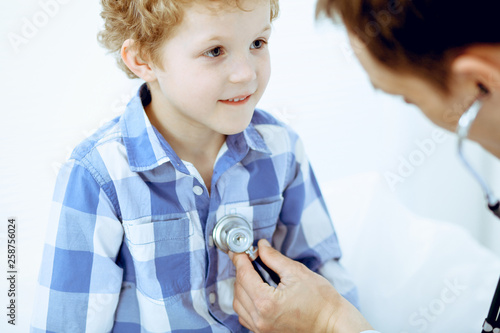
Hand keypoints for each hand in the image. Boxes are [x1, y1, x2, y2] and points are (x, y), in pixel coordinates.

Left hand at [229, 239, 372, 332]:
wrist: (332, 324)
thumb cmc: (321, 301)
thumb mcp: (297, 272)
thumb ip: (273, 258)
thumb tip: (261, 246)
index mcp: (267, 302)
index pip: (244, 275)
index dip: (240, 259)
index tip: (238, 250)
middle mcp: (260, 318)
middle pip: (238, 289)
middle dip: (241, 271)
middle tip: (248, 258)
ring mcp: (261, 329)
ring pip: (238, 304)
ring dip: (241, 287)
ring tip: (252, 274)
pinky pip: (245, 317)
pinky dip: (245, 303)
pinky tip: (255, 292)